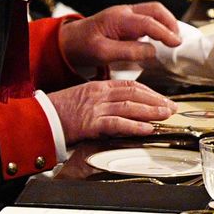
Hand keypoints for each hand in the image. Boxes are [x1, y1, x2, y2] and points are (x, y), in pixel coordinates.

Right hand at [48, 79, 176, 142]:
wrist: (41, 118)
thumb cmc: (60, 110)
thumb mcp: (82, 97)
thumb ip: (102, 99)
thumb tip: (121, 106)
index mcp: (98, 87)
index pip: (129, 85)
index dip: (149, 91)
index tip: (162, 98)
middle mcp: (99, 95)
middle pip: (133, 93)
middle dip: (155, 100)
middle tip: (171, 107)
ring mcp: (95, 109)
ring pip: (129, 106)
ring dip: (150, 111)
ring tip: (166, 115)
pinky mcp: (91, 124)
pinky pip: (116, 124)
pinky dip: (134, 126)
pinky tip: (147, 128)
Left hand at [59, 2, 180, 70]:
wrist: (69, 41)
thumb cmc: (83, 47)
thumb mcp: (102, 53)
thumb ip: (128, 52)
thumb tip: (152, 51)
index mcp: (118, 18)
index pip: (148, 22)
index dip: (165, 32)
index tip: (177, 44)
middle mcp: (124, 12)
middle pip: (155, 9)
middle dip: (170, 22)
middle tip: (178, 41)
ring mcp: (126, 14)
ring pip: (153, 11)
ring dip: (166, 22)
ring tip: (174, 40)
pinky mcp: (127, 20)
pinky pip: (148, 18)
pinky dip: (160, 25)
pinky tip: (163, 39)